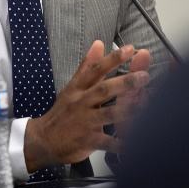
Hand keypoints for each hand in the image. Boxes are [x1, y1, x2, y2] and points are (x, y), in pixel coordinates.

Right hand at [23, 40, 149, 172]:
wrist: (43, 140)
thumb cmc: (62, 111)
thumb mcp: (71, 86)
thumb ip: (87, 66)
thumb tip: (99, 43)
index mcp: (79, 88)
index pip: (96, 70)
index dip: (113, 59)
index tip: (130, 49)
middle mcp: (82, 102)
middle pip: (104, 90)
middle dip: (125, 83)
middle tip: (144, 76)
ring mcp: (85, 122)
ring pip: (108, 114)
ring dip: (127, 110)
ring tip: (145, 105)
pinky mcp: (88, 141)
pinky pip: (106, 142)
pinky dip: (120, 144)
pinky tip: (134, 143)